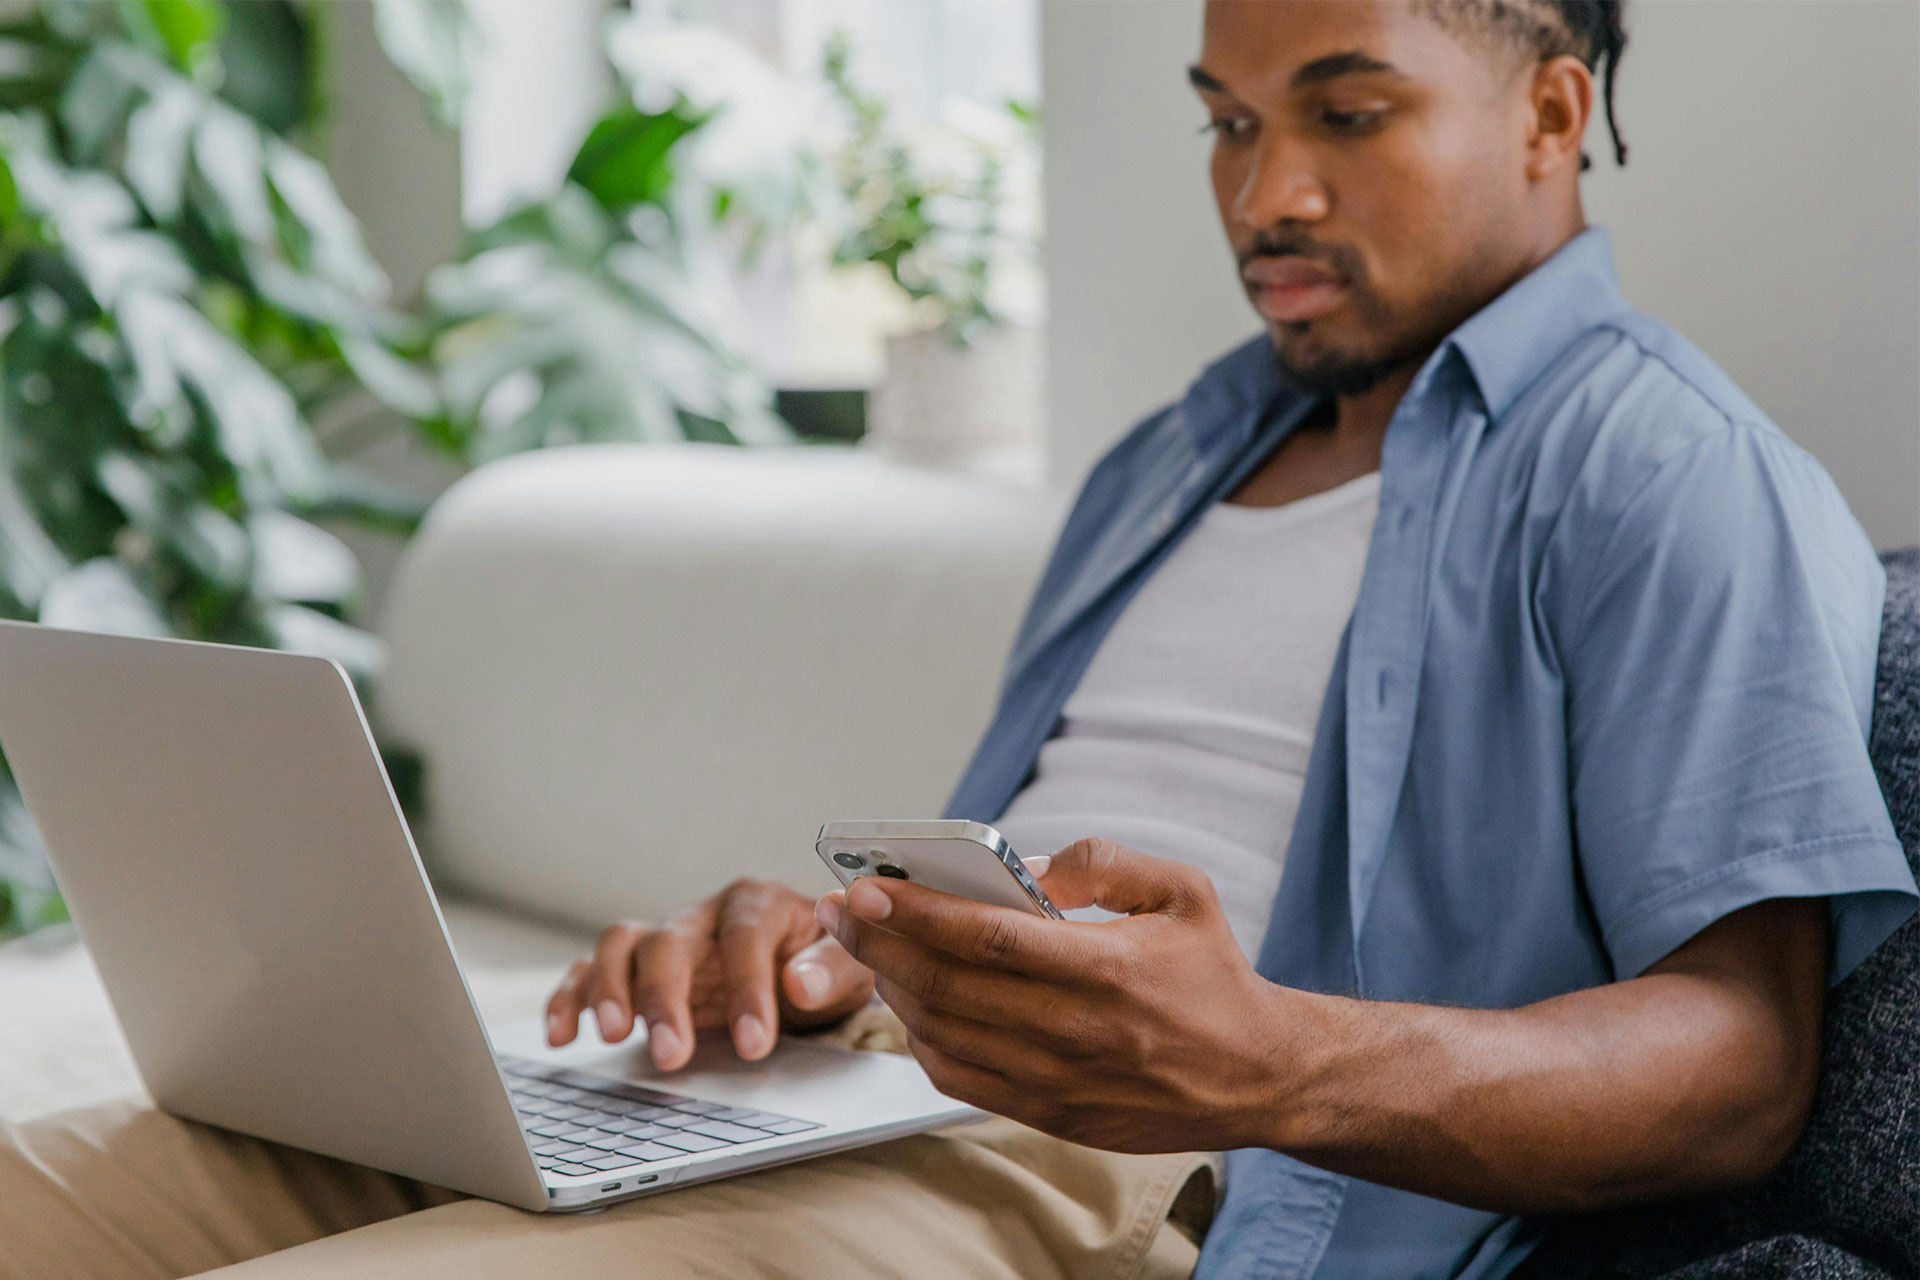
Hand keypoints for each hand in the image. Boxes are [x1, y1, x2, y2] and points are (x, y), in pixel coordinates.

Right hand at [547, 878, 872, 1069]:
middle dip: (667, 998)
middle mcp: (704, 914)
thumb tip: (800, 983)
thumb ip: (833, 970)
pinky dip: (571, 997)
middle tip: (673, 1055)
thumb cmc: (826, 965)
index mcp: (758, 902)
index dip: (747, 988)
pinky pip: (591, 971)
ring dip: (610, 988)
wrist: (806, 968)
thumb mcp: (852, 967)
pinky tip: (562, 1036)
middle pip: (671, 939)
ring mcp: (665, 938)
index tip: (755, 1044)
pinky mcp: (637, 969)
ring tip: (612, 1037)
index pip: (745, 935)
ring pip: (622, 944)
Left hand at [817, 837, 1288, 1153]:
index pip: (989, 937)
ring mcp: (1058, 1080)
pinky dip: (920, 1040)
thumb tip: (1027, 866)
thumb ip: (1104, 863)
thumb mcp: (1183, 892)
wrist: (1257, 1074)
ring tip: (867, 948)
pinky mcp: (1050, 1114)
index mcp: (1108, 968)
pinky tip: (910, 1005)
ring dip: (891, 989)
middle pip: (948, 986)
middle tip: (840, 909)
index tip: (867, 887)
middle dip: (879, 944)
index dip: (918, 912)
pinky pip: (959, 1078)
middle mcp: (1077, 1030)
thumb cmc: (1214, 977)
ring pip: (943, 1033)